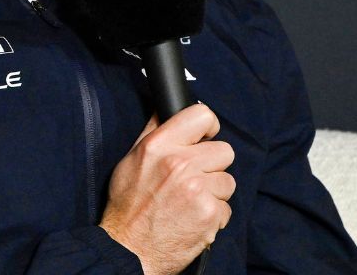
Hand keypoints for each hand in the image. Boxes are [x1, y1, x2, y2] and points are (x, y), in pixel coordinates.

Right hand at [99, 104, 235, 274]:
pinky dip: (213, 216)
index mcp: (160, 145)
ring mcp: (197, 190)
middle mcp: (180, 164)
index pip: (203, 116)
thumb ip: (154, 131)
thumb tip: (167, 107)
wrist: (128, 249)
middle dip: (212, 166)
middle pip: (224, 151)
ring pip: (228, 182)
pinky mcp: (209, 215)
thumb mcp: (132, 159)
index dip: (209, 127)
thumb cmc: (128, 205)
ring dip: (214, 193)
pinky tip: (193, 218)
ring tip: (190, 202)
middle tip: (193, 179)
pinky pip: (226, 208)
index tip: (206, 138)